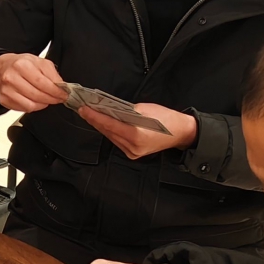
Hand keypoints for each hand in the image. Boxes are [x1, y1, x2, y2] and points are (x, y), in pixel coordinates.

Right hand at [0, 53, 68, 113]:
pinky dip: (34, 107)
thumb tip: (62, 87)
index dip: (56, 91)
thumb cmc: (22, 64)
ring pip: (31, 105)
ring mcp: (6, 90)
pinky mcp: (4, 100)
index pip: (43, 83)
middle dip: (52, 99)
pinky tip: (36, 101)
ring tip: (47, 99)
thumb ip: (52, 74)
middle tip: (58, 98)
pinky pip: (24, 109)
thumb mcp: (39, 62)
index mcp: (22, 65)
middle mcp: (12, 78)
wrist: (4, 67)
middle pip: (37, 95)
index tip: (64, 94)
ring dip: (43, 104)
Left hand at [78, 104, 196, 159]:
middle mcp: (132, 147)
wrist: (181, 133)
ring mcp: (132, 152)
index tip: (84, 109)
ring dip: (101, 126)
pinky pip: (117, 141)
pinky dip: (110, 131)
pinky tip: (103, 123)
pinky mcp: (132, 154)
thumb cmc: (166, 118)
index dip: (95, 117)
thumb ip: (126, 110)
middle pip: (108, 132)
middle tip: (83, 109)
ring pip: (111, 137)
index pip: (109, 125)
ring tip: (90, 114)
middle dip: (95, 120)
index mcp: (136, 135)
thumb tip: (110, 109)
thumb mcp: (146, 109)